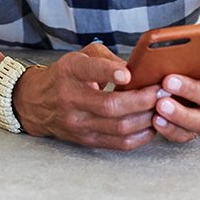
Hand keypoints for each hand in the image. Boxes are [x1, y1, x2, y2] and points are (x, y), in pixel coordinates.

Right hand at [12, 43, 157, 150]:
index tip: (128, 74)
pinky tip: (151, 124)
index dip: (109, 72)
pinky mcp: (86, 140)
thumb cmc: (65, 75)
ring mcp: (78, 124)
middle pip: (111, 106)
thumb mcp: (80, 56)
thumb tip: (136, 69)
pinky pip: (119, 143)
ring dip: (146, 118)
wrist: (36, 103)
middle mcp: (71, 99)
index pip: (89, 71)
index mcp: (70, 72)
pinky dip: (141, 135)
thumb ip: (107, 58)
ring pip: (119, 127)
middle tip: (163, 91)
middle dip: (143, 99)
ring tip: (162, 106)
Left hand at [149, 54, 199, 142]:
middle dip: (190, 89)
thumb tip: (169, 39)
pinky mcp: (194, 129)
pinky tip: (157, 120)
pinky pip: (185, 134)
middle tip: (169, 80)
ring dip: (179, 114)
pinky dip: (170, 129)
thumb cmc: (198, 65)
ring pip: (199, 121)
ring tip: (161, 105)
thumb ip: (194, 48)